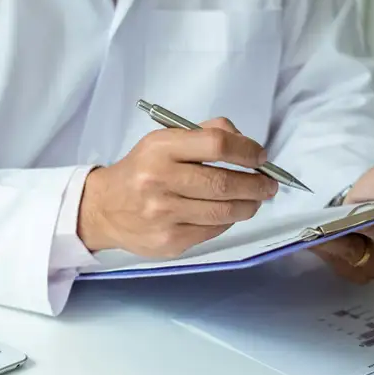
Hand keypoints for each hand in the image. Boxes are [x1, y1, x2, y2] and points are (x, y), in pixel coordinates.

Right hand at [77, 118, 278, 256]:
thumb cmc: (142, 170)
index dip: (247, 151)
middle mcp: (159, 180)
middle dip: (257, 184)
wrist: (104, 208)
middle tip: (269, 184)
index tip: (261, 158)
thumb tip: (248, 146)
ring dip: (249, 205)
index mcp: (160, 149)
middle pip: (224, 183)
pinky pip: (212, 230)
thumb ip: (205, 134)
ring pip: (223, 211)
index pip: (216, 144)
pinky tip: (228, 213)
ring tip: (255, 200)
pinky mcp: (169, 240)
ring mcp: (164, 214)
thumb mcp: (164, 141)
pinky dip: (228, 221)